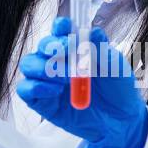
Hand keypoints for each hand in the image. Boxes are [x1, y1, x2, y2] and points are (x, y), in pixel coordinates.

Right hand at [16, 17, 147, 147]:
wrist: (122, 121)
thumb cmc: (118, 89)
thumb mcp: (115, 67)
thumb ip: (102, 50)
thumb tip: (93, 32)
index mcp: (75, 48)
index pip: (60, 30)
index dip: (60, 26)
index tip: (66, 27)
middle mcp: (58, 61)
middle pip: (41, 46)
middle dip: (51, 46)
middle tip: (66, 51)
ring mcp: (48, 81)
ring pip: (29, 65)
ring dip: (44, 67)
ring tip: (66, 77)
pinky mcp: (42, 102)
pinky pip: (26, 90)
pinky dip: (36, 87)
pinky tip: (55, 90)